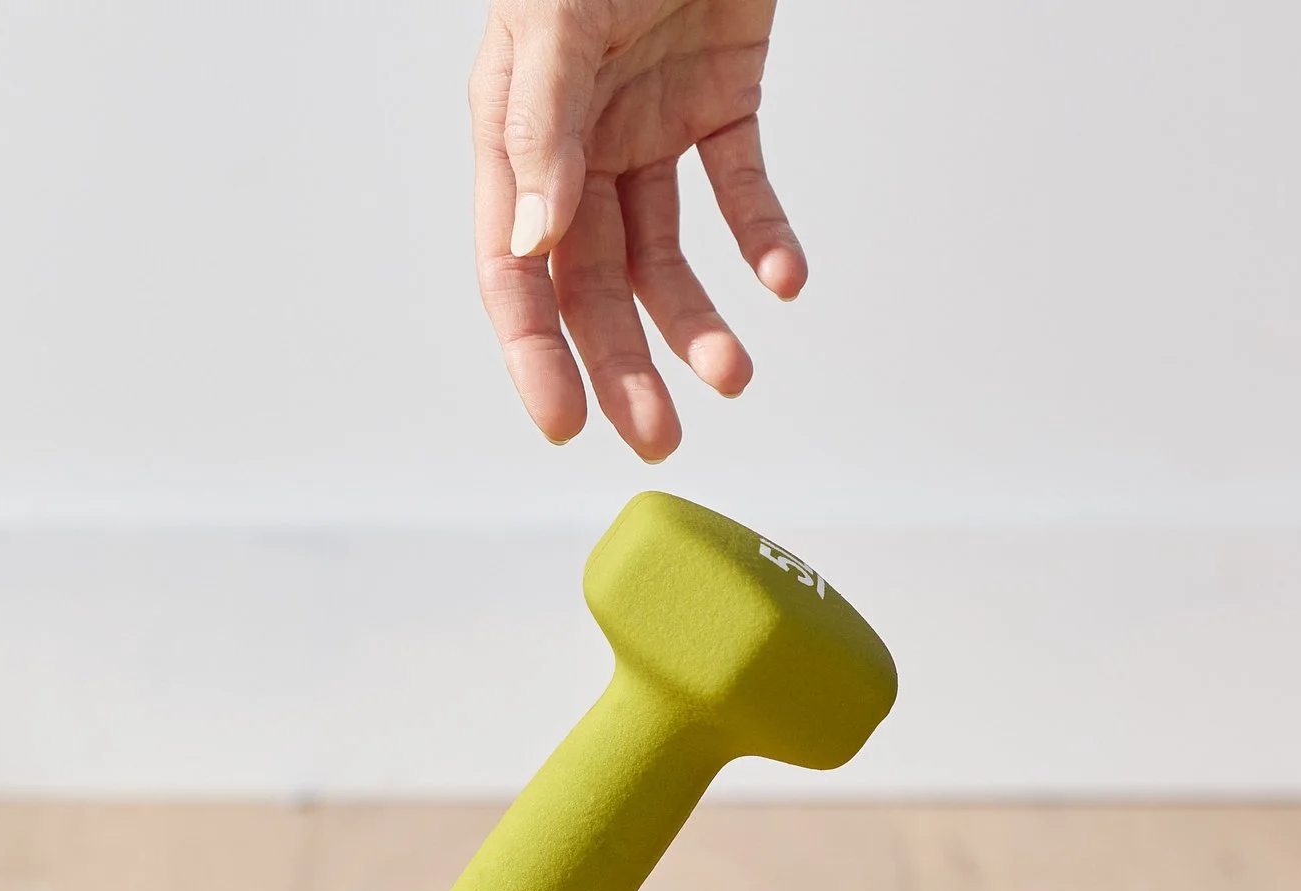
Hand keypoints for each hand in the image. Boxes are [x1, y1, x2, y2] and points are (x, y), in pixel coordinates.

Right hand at [472, 0, 805, 460]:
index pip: (515, 266)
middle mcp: (575, 142)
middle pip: (594, 280)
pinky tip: (786, 280)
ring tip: (735, 375)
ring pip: (667, 252)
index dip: (535, 349)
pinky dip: (764, 235)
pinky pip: (741, 186)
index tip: (565, 423)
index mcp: (515, 130)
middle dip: (624, 363)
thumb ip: (540, 122)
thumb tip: (530, 242)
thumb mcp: (556, 14)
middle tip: (658, 437)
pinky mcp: (720, 99)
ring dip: (697, 319)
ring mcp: (647, 123)